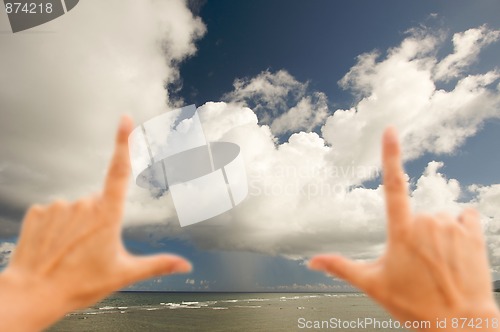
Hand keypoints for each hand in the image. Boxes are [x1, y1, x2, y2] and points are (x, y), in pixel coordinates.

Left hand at [0, 116, 190, 330]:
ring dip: (76, 224)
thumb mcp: (124, 274)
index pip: (119, 171)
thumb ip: (158, 264)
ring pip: (76, 208)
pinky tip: (53, 246)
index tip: (125, 118)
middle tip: (90, 250)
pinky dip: (55, 226)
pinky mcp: (37, 212)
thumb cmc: (80, 285)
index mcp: (107, 215)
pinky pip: (54, 213)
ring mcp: (58, 206)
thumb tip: (186, 266)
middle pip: (98, 202)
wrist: (32, 295)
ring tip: (70, 252)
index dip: (123, 142)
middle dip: (98, 220)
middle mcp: (83, 204)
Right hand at [309, 127, 499, 330]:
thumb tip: (312, 261)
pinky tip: (457, 251)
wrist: (460, 325)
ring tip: (439, 263)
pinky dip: (460, 228)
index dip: (390, 154)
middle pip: (416, 214)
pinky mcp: (474, 232)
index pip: (392, 184)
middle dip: (414, 233)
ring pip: (439, 218)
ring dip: (437, 234)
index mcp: (401, 231)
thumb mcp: (373, 285)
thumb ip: (340, 267)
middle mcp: (427, 222)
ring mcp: (452, 226)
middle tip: (417, 264)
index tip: (390, 130)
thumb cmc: (416, 305)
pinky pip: (465, 216)